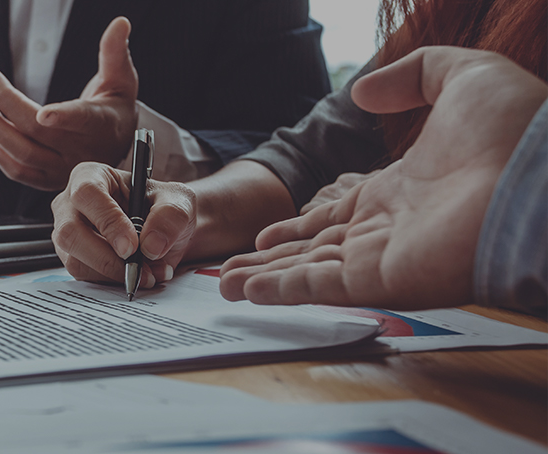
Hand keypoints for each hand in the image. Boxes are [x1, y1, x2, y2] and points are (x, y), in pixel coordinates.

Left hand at [0, 17, 137, 190]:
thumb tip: (120, 22)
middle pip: (39, 132)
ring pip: (23, 154)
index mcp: (101, 124)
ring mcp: (63, 169)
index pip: (82, 120)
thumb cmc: (115, 107)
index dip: (63, 117)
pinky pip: (17, 172)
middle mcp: (82, 151)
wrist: (114, 147)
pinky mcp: (47, 180)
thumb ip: (115, 52)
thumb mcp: (121, 79)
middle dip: (9, 105)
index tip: (43, 113)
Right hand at [51, 162, 195, 288]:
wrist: (162, 231)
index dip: (108, 221)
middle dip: (105, 257)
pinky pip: (84, 276)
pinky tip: (136, 274)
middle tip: (137, 269)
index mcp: (91, 176)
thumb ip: (170, 216)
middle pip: (70, 232)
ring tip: (147, 272)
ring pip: (74, 260)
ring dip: (113, 273)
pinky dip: (113, 281)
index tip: (132, 246)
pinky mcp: (73, 258)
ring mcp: (67, 233)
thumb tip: (150, 246)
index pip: (87, 194)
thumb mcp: (179, 201)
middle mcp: (70, 204)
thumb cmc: (162, 206)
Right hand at [220, 47, 547, 309]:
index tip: (267, 234)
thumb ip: (411, 76)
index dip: (300, 226)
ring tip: (223, 284)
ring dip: (265, 278)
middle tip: (229, 269)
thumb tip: (363, 90)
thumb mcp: (464, 78)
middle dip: (270, 260)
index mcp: (402, 191)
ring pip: (309, 271)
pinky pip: (321, 287)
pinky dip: (282, 290)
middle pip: (314, 250)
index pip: (337, 215)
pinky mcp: (383, 280)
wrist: (541, 178)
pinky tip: (248, 290)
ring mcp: (384, 258)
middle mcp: (388, 230)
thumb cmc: (516, 131)